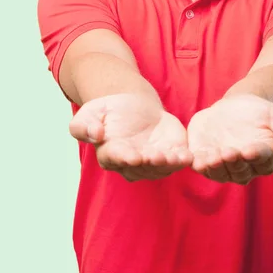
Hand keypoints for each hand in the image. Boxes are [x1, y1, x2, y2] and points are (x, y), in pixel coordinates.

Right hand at [69, 93, 192, 181]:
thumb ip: (84, 126)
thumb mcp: (90, 113)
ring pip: (160, 168)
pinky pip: (177, 161)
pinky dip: (183, 160)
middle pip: (141, 167)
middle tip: (156, 156)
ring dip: (168, 164)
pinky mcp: (169, 154)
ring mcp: (152, 161)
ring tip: (174, 157)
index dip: (124, 158)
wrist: (132, 105)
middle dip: (149, 163)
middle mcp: (131, 164)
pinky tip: (188, 156)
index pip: (116, 159)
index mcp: (110, 154)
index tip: (132, 156)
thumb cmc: (108, 111)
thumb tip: (95, 134)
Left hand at [187, 94, 272, 184]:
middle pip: (239, 171)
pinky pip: (198, 165)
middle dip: (234, 162)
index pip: (262, 162)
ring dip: (215, 167)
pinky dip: (196, 163)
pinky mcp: (203, 158)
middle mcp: (243, 168)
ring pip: (219, 173)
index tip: (250, 149)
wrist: (236, 107)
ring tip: (213, 156)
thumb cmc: (262, 114)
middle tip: (229, 152)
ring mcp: (222, 166)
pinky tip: (193, 158)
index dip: (256, 156)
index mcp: (264, 160)